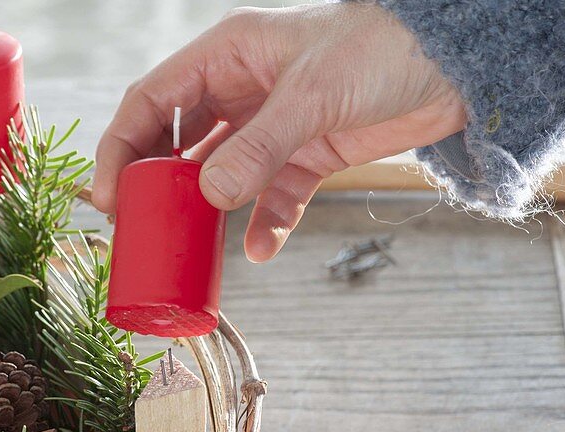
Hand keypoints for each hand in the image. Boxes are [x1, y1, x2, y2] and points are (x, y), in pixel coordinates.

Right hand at [92, 3, 464, 261]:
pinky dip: (264, 223)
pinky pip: (272, 196)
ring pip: (219, 175)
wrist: (457, 65)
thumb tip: (208, 196)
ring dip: (205, 212)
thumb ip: (257, 147)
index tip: (107, 196)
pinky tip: (259, 249)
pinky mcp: (306, 154)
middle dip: (156, 185)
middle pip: (176, 142)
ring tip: (189, 249)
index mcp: (227, 56)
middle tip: (140, 228)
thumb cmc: (384, 51)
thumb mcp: (312, 97)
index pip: (151, 102)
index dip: (120, 147)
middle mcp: (241, 89)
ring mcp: (272, 125)